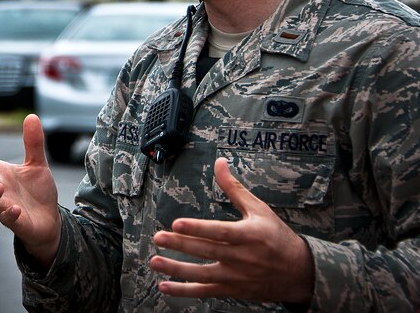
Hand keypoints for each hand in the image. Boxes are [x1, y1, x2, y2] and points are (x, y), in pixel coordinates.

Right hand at [0, 114, 61, 268]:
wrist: (49, 219)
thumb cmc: (37, 191)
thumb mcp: (37, 164)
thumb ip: (33, 143)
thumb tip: (31, 116)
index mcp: (1, 173)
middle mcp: (0, 189)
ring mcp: (5, 206)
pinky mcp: (17, 222)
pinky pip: (8, 220)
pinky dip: (9, 214)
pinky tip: (15, 208)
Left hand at [149, 157, 313, 303]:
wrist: (299, 272)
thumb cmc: (277, 236)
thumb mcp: (259, 209)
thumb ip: (234, 188)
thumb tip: (219, 162)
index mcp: (249, 235)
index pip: (220, 232)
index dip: (198, 228)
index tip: (176, 223)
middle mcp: (242, 257)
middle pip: (206, 251)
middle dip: (180, 245)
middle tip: (157, 238)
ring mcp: (237, 276)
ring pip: (203, 274)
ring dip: (177, 269)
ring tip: (154, 261)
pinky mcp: (233, 290)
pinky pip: (206, 291)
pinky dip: (185, 291)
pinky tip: (165, 286)